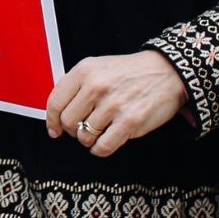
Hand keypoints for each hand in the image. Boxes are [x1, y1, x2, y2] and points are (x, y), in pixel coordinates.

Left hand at [45, 50, 188, 157]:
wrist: (166, 72)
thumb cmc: (130, 72)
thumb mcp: (98, 67)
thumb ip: (76, 86)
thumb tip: (57, 115)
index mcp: (85, 70)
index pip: (55, 102)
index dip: (52, 120)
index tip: (54, 129)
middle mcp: (96, 86)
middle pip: (68, 122)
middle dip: (72, 130)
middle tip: (83, 128)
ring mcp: (113, 104)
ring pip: (84, 136)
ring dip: (89, 140)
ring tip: (98, 132)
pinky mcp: (130, 121)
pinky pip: (103, 146)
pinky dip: (100, 149)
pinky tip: (104, 142)